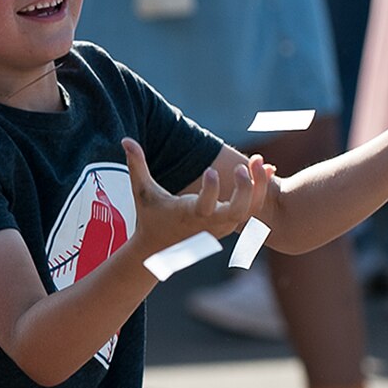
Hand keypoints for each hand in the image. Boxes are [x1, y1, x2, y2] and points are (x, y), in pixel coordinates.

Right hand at [121, 137, 268, 254]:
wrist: (160, 249)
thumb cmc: (150, 217)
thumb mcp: (142, 191)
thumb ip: (136, 165)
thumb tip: (125, 139)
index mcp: (188, 215)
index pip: (206, 206)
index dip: (212, 189)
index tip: (211, 170)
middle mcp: (209, 223)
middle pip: (237, 212)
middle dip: (245, 190)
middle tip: (242, 168)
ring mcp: (222, 226)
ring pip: (251, 211)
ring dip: (259, 187)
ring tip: (259, 161)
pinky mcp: (229, 225)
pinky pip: (252, 210)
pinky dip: (259, 192)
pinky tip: (262, 169)